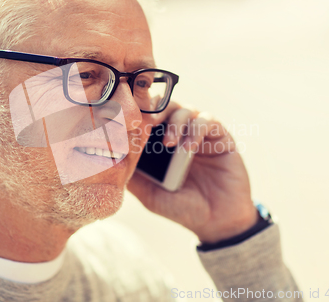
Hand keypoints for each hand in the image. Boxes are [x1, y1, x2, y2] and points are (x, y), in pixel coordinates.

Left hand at [127, 102, 258, 243]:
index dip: (137, 115)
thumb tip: (108, 160)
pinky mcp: (220, 136)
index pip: (147, 118)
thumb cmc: (181, 208)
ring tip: (170, 143)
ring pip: (185, 110)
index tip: (128, 121)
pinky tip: (189, 147)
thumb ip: (133, 175)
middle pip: (165, 106)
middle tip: (148, 124)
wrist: (217, 222)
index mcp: (160, 143)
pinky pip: (208, 121)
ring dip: (175, 122)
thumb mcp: (150, 194)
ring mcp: (199, 133)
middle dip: (155, 111)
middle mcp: (179, 133)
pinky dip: (197, 129)